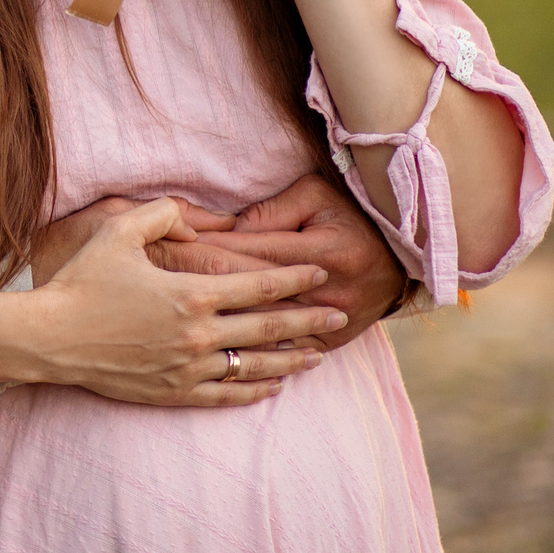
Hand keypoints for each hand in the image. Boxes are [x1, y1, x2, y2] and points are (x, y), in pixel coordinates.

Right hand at [22, 199, 343, 407]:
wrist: (51, 338)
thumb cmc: (81, 281)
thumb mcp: (117, 231)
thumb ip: (163, 215)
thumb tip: (196, 221)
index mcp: (192, 293)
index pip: (259, 285)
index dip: (294, 278)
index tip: (319, 273)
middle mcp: (199, 334)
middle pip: (269, 327)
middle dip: (309, 319)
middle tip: (340, 314)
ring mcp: (190, 367)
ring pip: (256, 365)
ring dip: (292, 360)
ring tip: (318, 355)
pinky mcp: (175, 392)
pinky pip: (228, 395)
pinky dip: (255, 391)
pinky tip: (272, 387)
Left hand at [148, 172, 408, 351]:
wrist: (405, 256)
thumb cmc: (351, 216)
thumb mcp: (315, 196)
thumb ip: (270, 211)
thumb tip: (228, 227)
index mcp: (318, 250)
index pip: (244, 253)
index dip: (200, 251)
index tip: (161, 251)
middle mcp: (322, 290)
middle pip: (245, 293)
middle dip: (193, 289)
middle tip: (148, 289)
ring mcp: (327, 321)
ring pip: (260, 329)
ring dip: (216, 327)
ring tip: (168, 327)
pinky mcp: (329, 342)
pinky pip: (285, 352)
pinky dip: (252, 356)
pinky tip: (218, 356)